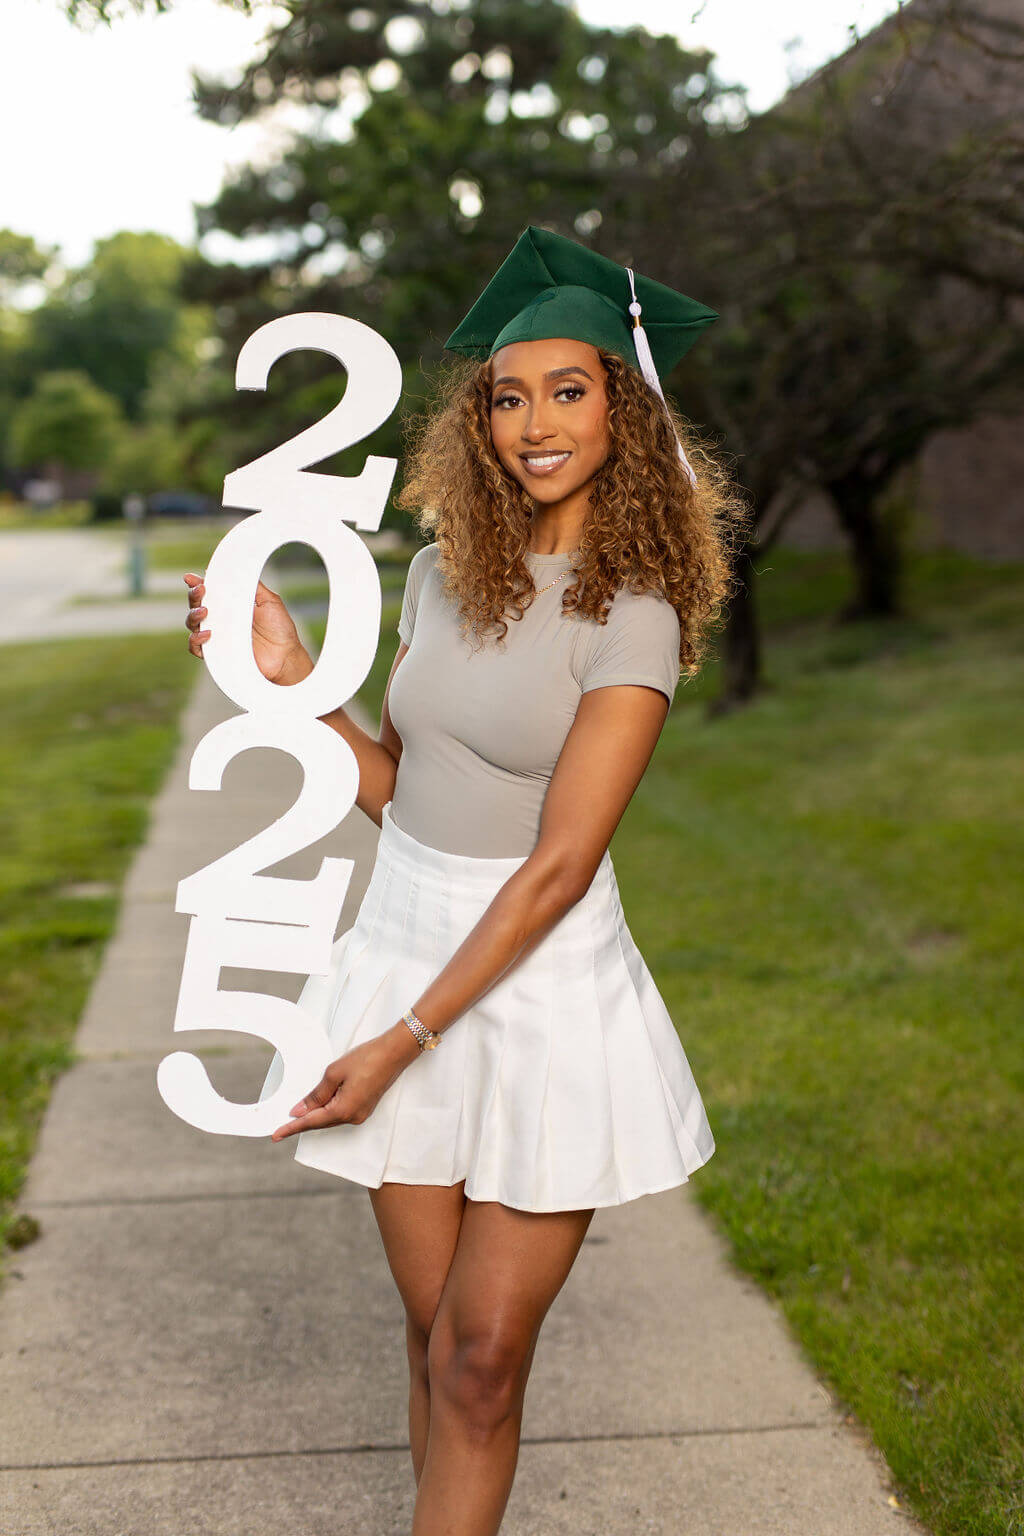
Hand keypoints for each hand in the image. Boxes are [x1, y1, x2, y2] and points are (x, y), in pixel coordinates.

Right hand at [183, 570, 312, 683]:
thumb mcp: (269, 601)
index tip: (191, 578)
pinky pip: (196, 648)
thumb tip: (237, 569)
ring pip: (192, 625)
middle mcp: (221, 620)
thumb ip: (253, 586)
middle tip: (201, 590)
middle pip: (196, 606)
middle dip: (194, 596)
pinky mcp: (217, 654)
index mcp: (230, 605)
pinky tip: (207, 633)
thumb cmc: (279, 629)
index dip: (197, 584)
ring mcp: (218, 637)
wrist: (286, 655)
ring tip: (204, 611)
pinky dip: (196, 640)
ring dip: (193, 615)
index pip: (209, 592)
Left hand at [271, 1024, 421, 1140]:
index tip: (276, 1135)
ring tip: (298, 1113)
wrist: (394, 1053)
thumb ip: (316, 1095)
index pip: (311, 1121)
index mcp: (343, 1110)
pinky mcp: (365, 1107)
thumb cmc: (366, 1059)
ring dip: (315, 1115)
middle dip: (302, 1122)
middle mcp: (353, 1117)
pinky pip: (340, 1113)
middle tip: (282, 1126)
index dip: (292, 1128)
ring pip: (331, 1118)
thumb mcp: (334, 1073)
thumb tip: (300, 1110)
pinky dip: (327, 1111)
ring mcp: (361, 1114)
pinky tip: (319, 1105)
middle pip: (321, 1122)